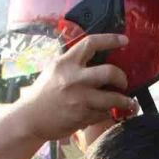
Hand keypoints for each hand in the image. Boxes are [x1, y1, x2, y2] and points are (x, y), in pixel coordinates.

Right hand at [12, 34, 136, 141]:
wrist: (30, 119)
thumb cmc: (43, 93)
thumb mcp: (54, 70)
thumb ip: (72, 62)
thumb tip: (94, 56)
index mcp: (66, 63)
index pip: (91, 43)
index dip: (111, 39)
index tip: (124, 40)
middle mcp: (74, 79)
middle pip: (110, 72)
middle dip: (122, 77)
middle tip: (123, 82)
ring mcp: (80, 99)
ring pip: (113, 98)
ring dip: (124, 100)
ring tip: (128, 102)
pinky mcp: (83, 116)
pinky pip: (104, 113)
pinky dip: (108, 113)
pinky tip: (108, 112)